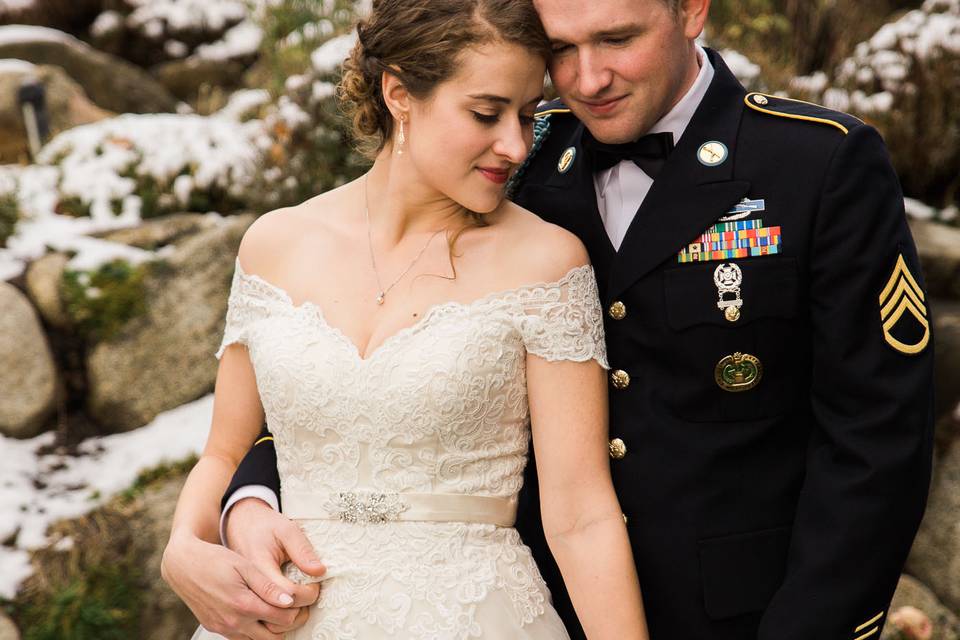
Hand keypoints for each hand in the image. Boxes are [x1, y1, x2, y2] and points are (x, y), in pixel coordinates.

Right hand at [161, 528, 320, 638]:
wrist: (183, 565)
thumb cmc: (216, 559)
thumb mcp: (244, 565)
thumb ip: (267, 585)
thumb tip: (289, 601)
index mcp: (243, 604)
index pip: (284, 618)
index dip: (301, 607)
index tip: (310, 594)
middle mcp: (233, 622)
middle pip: (275, 635)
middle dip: (292, 622)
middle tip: (301, 606)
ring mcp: (223, 628)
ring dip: (274, 628)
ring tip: (283, 608)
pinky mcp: (216, 628)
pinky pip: (243, 638)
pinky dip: (257, 629)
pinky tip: (263, 613)